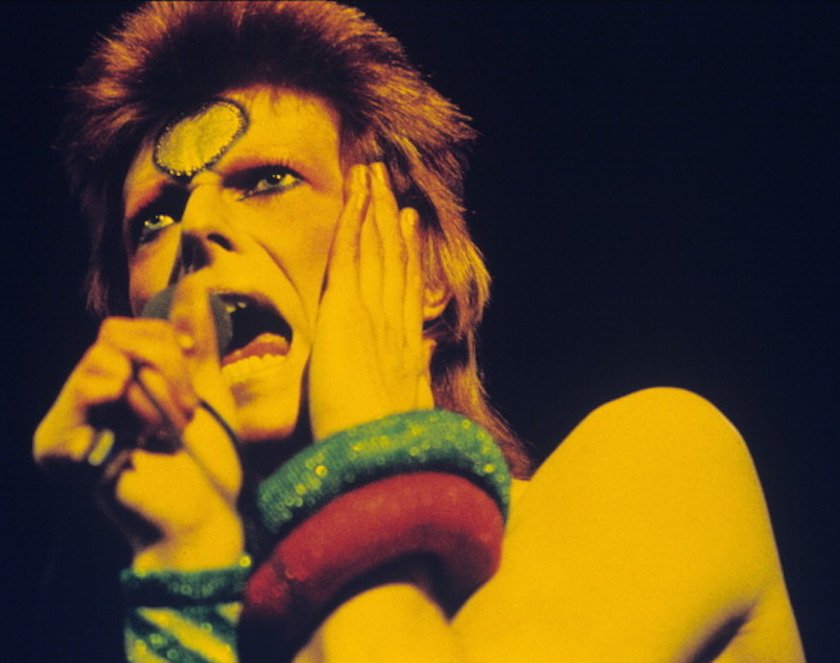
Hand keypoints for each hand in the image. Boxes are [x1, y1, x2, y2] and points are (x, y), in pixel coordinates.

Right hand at [33, 275, 243, 570]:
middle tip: (184, 412)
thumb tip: (197, 285)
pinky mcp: (60, 444)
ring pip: (102, 359)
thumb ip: (197, 339)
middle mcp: (85, 399)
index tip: (194, 385)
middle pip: (113, 335)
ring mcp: (68, 421)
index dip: (166, 343)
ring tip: (163, 430)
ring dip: (150, 392)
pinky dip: (127, 406)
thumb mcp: (207, 387)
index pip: (124, 328)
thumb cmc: (209, 458)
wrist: (206, 511)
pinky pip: (87, 389)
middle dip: (164, 365)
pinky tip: (137, 444)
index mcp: (116, 385)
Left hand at [308, 163, 434, 440]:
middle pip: (394, 261)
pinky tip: (358, 193)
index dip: (407, 254)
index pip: (404, 289)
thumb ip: (412, 380)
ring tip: (374, 175)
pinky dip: (355, 220)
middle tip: (389, 185)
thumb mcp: (404, 411)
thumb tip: (423, 359)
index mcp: (403, 347)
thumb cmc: (384, 451)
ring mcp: (374, 311)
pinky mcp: (348, 308)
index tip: (407, 225)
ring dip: (374, 209)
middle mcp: (393, 322)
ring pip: (376, 249)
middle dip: (390, 221)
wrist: (378, 459)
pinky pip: (351, 252)